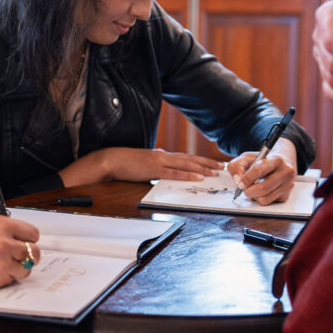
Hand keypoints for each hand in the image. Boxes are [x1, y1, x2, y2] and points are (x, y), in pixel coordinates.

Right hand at [0, 216, 40, 288]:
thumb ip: (4, 228)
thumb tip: (21, 237)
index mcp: (4, 225)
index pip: (33, 233)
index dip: (28, 239)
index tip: (24, 242)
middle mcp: (7, 242)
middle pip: (34, 251)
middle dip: (29, 254)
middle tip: (20, 256)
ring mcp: (4, 262)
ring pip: (27, 268)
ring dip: (19, 268)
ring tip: (7, 265)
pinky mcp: (0, 277)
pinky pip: (13, 278)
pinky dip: (7, 276)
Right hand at [60, 147, 222, 186]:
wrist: (110, 159)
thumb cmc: (124, 163)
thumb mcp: (143, 165)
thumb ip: (155, 169)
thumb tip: (164, 175)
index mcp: (160, 156)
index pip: (185, 157)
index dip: (200, 160)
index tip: (213, 163)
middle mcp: (163, 156)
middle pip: (190, 159)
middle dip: (207, 162)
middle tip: (222, 166)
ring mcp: (158, 162)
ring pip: (185, 164)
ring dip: (202, 168)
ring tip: (215, 172)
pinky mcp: (153, 169)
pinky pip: (174, 172)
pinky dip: (187, 174)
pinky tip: (198, 177)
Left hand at [226, 139, 297, 204]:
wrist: (281, 163)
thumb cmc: (263, 161)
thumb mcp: (247, 158)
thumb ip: (237, 166)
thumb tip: (237, 181)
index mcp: (276, 160)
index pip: (259, 170)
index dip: (247, 179)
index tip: (240, 183)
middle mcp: (285, 172)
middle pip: (263, 188)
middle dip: (248, 191)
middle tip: (244, 188)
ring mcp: (287, 185)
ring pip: (265, 198)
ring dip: (253, 196)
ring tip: (252, 188)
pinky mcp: (285, 196)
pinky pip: (268, 202)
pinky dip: (259, 199)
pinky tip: (260, 191)